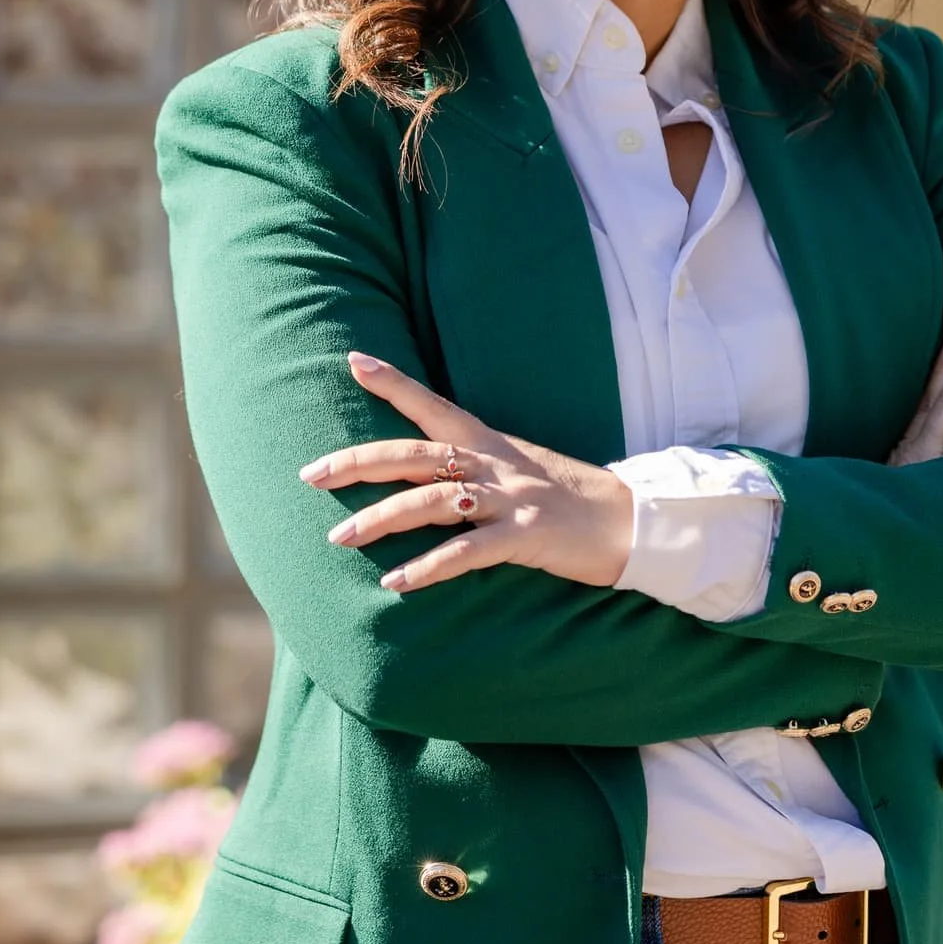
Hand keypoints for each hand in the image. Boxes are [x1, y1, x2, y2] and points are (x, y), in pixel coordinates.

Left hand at [298, 352, 633, 594]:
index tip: (353, 360)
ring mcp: (509, 499)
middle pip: (414, 456)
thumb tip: (428, 476)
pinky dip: (427, 568)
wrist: (632, 521)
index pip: (433, 406)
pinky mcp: (525, 537)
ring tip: (340, 538)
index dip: (393, 383)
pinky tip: (395, 582)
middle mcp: (493, 464)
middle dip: (358, 462)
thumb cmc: (571, 497)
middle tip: (310, 474)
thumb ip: (475, 467)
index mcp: (490, 442)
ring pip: (431, 503)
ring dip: (380, 520)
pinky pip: (466, 553)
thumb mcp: (520, 467)